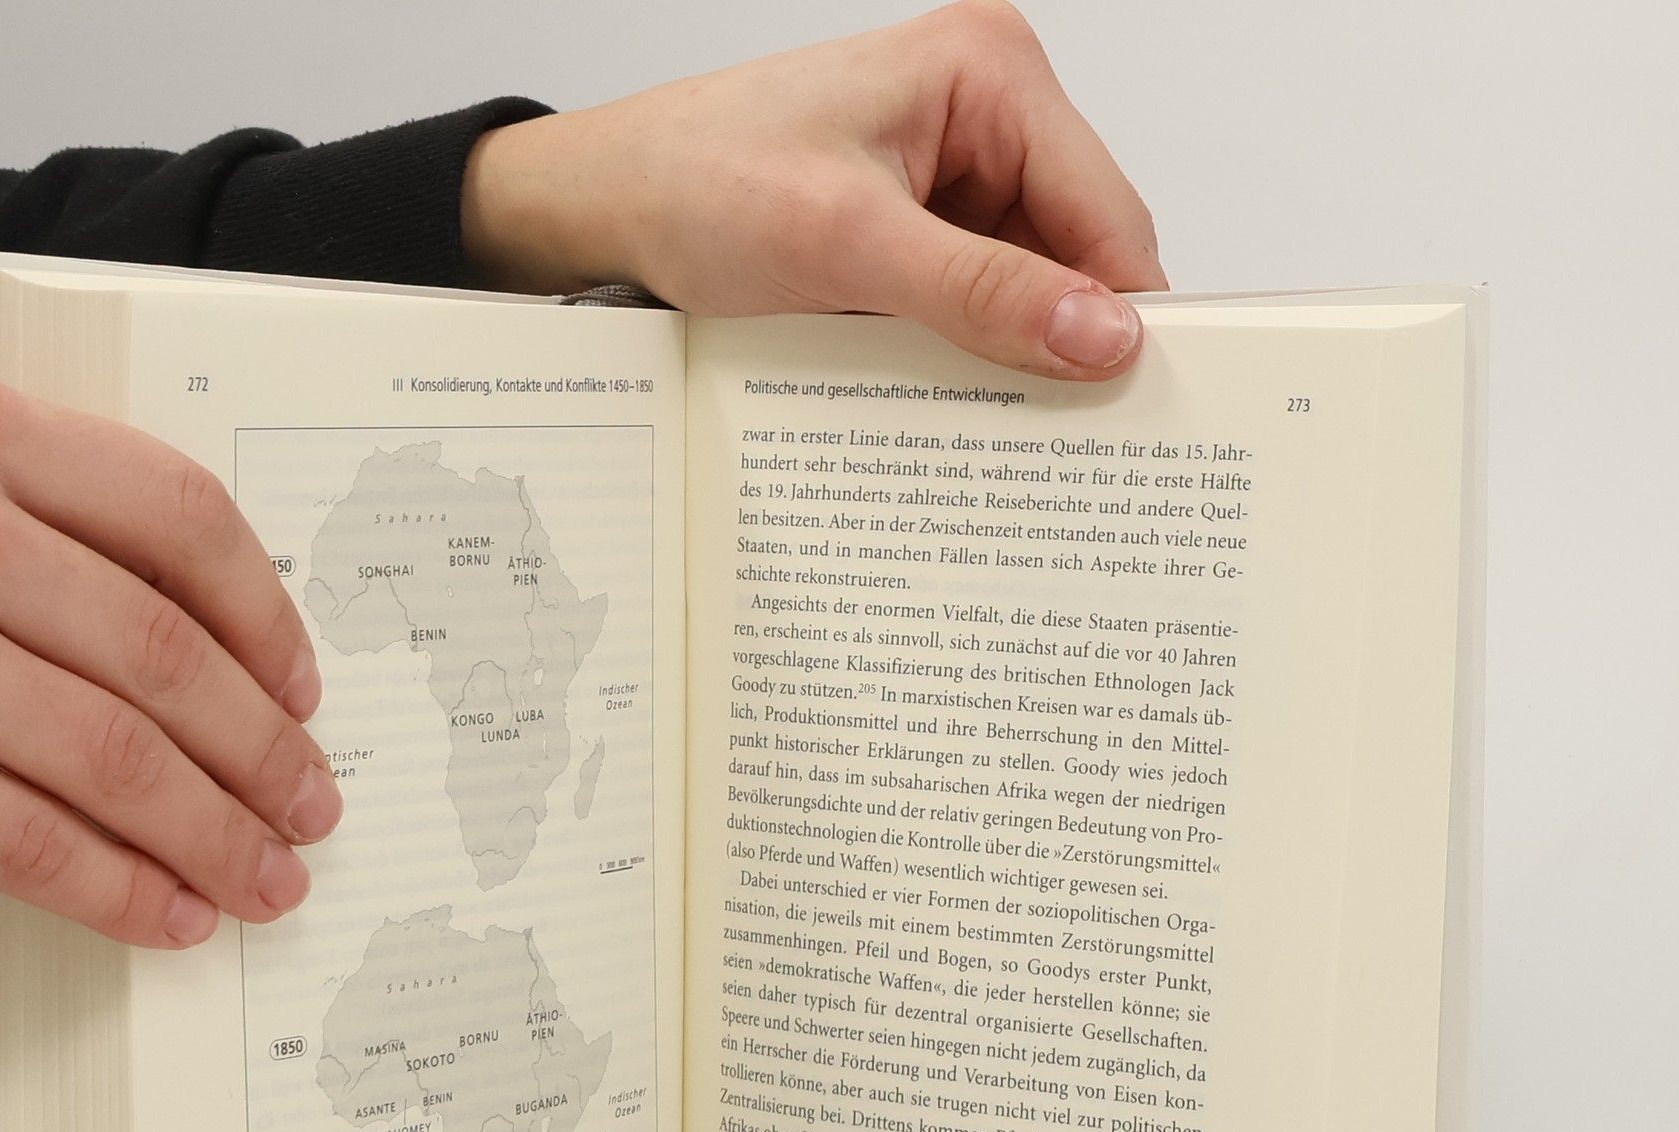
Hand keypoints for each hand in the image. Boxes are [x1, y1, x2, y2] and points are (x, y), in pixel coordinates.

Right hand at [0, 348, 341, 946]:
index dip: (265, 616)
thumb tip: (188, 635)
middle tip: (310, 803)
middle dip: (262, 749)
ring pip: (113, 757)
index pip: (173, 514)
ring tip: (267, 877)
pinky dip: (118, 890)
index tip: (301, 686)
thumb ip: (19, 507)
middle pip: (162, 652)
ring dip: (214, 833)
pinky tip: (170, 913)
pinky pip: (26, 842)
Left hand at [463, 0, 1165, 379]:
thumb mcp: (846, 244)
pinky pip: (973, 302)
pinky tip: (948, 398)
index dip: (1127, 313)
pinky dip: (966, 354)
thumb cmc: (697, 182)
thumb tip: (1101, 337)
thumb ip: (980, 292)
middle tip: (1068, 443)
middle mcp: (984, 115)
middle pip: (1075, 253)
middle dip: (1065, 340)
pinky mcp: (915, 228)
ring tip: (996, 426)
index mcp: (989, 75)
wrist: (605, 206)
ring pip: (1026, 289)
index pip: (1106, 210)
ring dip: (1010, 356)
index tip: (1140, 409)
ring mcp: (951, 175)